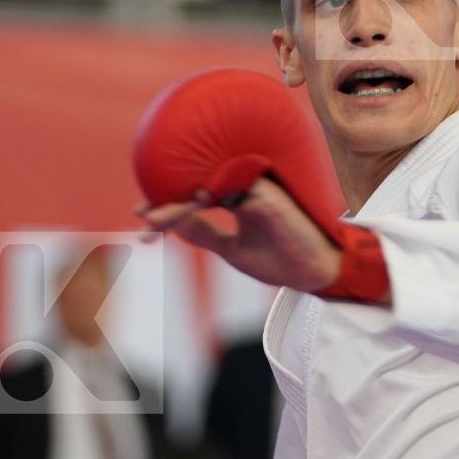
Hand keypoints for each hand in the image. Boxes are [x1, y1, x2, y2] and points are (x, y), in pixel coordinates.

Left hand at [138, 178, 341, 291]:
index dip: (168, 204)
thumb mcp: (232, 250)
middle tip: (143, 218)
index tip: (142, 217)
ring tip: (154, 220)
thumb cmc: (280, 259)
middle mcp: (248, 186)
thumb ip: (204, 235)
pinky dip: (205, 201)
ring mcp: (258, 189)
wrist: (316, 273)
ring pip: (209, 185)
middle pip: (198, 185)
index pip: (197, 193)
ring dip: (180, 203)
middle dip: (166, 203)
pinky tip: (189, 209)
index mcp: (240, 196)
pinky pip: (228, 192)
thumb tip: (172, 225)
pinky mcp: (268, 198)